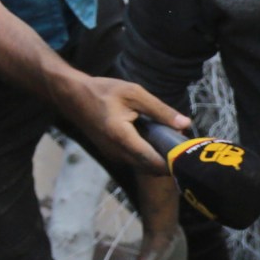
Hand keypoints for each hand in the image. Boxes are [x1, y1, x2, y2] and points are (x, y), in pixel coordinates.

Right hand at [59, 74, 186, 172]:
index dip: (172, 161)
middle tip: (182, 145)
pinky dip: (147, 155)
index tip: (187, 154)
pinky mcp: (111, 154)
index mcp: (122, 137)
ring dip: (158, 159)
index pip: (153, 161)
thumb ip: (160, 110)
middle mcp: (116, 152)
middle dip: (168, 161)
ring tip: (170, 140)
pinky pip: (134, 160)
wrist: (72, 96)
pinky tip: (155, 140)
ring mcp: (112, 155)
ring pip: (142, 166)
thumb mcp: (134, 93)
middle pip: (150, 168)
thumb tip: (185, 124)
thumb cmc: (103, 91)